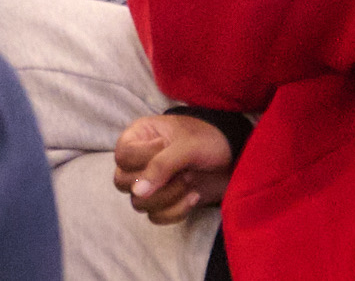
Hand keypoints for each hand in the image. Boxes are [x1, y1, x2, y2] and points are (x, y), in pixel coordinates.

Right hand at [111, 115, 235, 225]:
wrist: (233, 157)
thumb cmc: (208, 140)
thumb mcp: (187, 146)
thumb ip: (162, 165)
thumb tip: (138, 192)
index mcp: (139, 137)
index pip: (121, 156)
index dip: (143, 157)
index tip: (166, 148)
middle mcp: (139, 161)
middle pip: (122, 182)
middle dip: (155, 181)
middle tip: (181, 170)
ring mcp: (150, 183)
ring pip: (138, 203)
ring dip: (168, 196)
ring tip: (191, 180)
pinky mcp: (164, 202)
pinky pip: (156, 217)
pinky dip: (175, 211)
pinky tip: (194, 196)